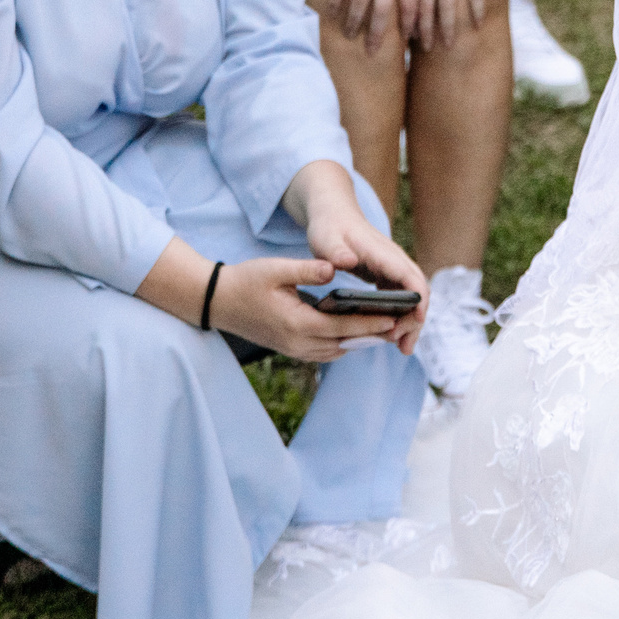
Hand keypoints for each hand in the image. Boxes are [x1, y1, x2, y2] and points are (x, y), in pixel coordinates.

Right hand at [209, 256, 405, 363]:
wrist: (218, 302)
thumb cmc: (246, 281)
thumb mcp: (275, 269)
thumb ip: (308, 269)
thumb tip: (334, 267)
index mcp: (298, 323)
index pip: (343, 327)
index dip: (371, 324)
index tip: (394, 318)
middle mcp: (298, 343)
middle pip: (346, 343)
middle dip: (374, 336)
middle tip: (401, 326)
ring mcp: (295, 349)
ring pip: (337, 350)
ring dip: (361, 341)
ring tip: (386, 328)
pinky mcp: (292, 349)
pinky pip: (326, 351)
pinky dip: (344, 342)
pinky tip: (357, 331)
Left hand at [300, 186, 429, 355]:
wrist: (334, 214)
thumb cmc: (329, 227)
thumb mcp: (326, 238)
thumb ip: (335, 251)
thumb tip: (347, 262)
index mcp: (382, 253)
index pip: (410, 275)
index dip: (418, 297)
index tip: (417, 319)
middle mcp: (394, 260)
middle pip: (418, 291)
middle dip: (416, 319)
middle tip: (402, 345)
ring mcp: (393, 268)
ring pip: (413, 297)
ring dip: (411, 322)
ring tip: (403, 348)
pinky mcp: (388, 275)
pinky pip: (402, 298)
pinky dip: (401, 317)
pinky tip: (393, 335)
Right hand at [330, 0, 417, 53]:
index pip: (411, 5)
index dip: (411, 25)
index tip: (410, 42)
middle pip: (383, 10)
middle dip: (378, 34)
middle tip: (373, 52)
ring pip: (360, 1)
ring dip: (354, 21)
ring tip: (349, 36)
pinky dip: (336, 0)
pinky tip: (331, 13)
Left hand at [408, 0, 485, 49]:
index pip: (406, 0)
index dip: (406, 20)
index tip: (406, 36)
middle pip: (424, 9)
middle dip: (424, 32)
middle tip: (426, 49)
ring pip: (447, 7)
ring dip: (447, 28)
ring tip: (447, 46)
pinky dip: (475, 9)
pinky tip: (478, 24)